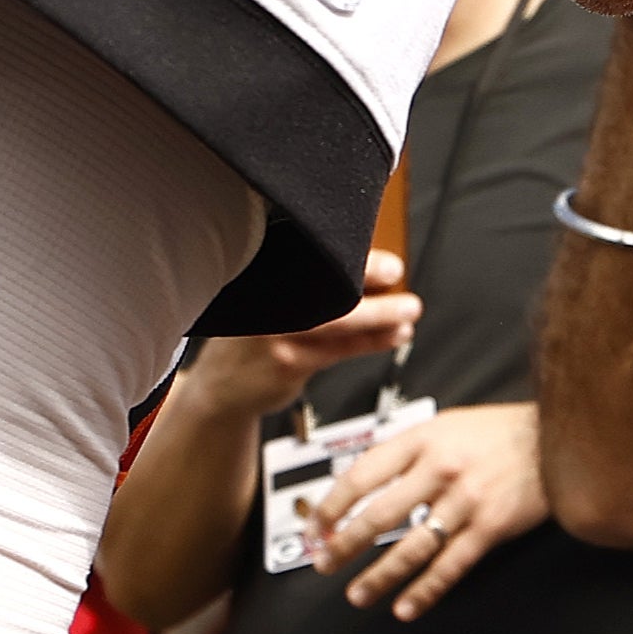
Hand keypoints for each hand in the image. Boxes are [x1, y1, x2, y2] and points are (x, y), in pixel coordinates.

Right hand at [181, 248, 418, 419]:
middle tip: (394, 271)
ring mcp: (274, 332)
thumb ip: (307, 280)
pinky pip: (340, 348)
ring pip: (338, 319)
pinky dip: (372, 341)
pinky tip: (392, 336)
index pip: (305, 252)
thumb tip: (368, 263)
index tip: (376, 253)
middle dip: (365, 274)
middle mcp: (265, 300)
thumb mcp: (267, 297)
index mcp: (260, 273)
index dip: (345, 247)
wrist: (224, 386)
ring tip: (408, 311)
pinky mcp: (288, 362)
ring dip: (381, 314)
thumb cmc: (256, 334)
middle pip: (323, 282)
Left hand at [311, 400, 546, 617]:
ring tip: (358, 594)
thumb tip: (363, 479)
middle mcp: (440, 469)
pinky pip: (450, 565)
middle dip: (346, 544)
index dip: (333, 504)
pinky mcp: (490, 527)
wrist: (555, 438)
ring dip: (379, 576)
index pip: (362, 474)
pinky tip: (406, 606)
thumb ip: (406, 449)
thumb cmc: (497, 432)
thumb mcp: (444, 425)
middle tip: (326, 563)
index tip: (317, 526)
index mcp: (422, 439)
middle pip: (380, 514)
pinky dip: (425, 590)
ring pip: (412, 547)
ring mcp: (466, 500)